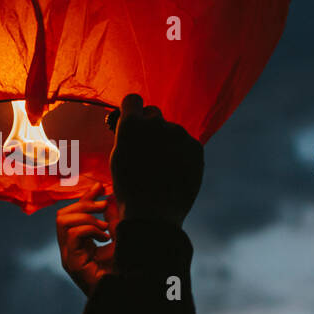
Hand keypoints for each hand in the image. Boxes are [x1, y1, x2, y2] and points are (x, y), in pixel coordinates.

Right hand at [55, 182, 114, 295]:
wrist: (126, 293)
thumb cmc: (123, 270)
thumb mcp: (118, 237)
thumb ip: (111, 219)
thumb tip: (108, 197)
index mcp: (77, 244)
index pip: (71, 214)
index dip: (84, 198)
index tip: (99, 188)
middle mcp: (69, 250)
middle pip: (62, 214)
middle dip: (83, 205)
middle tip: (103, 208)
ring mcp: (68, 257)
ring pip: (63, 221)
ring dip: (86, 218)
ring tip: (104, 228)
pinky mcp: (72, 264)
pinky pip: (72, 234)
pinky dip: (89, 229)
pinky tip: (104, 238)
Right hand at [109, 94, 202, 227]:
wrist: (154, 214)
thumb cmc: (129, 188)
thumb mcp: (117, 157)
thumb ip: (126, 135)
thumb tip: (133, 122)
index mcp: (132, 125)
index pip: (133, 99)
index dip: (132, 111)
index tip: (132, 122)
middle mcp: (157, 123)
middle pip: (153, 113)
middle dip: (149, 126)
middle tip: (147, 148)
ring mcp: (179, 134)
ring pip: (171, 130)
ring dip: (167, 141)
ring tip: (162, 168)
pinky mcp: (195, 146)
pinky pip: (186, 143)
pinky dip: (181, 153)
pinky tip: (175, 172)